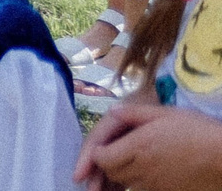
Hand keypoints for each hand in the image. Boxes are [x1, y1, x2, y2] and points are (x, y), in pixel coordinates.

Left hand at [75, 100, 221, 190]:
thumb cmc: (198, 131)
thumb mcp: (165, 114)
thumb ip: (134, 113)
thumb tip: (112, 111)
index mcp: (138, 147)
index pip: (101, 158)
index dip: (97, 153)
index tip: (102, 146)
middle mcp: (143, 169)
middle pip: (112, 172)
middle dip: (107, 164)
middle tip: (111, 154)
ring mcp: (156, 185)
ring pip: (127, 183)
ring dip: (123, 174)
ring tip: (130, 162)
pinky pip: (145, 190)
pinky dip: (140, 182)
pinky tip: (149, 171)